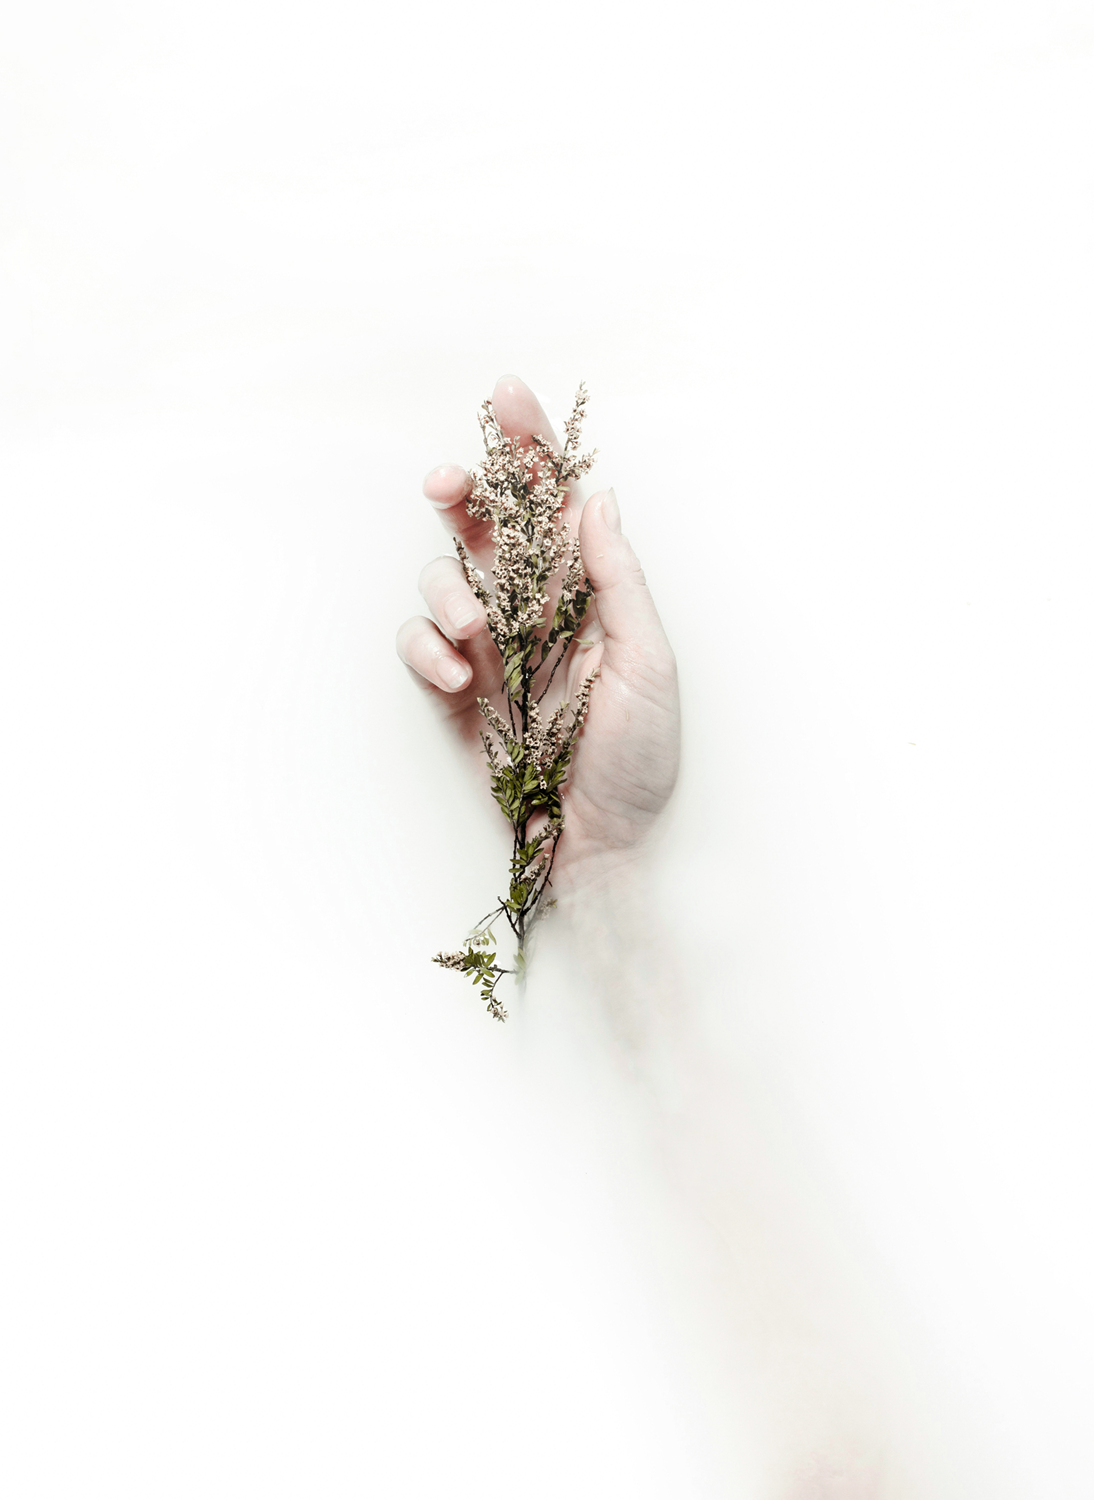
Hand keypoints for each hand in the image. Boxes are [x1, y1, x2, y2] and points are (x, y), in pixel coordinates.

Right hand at [395, 375, 679, 892]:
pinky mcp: (454, 687)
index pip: (555, 501)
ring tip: (472, 630)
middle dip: (461, 489)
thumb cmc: (638, 759)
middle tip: (445, 483)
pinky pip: (417, 642)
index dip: (531, 446)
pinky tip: (452, 676)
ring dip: (446, 587)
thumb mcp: (648, 664)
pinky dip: (423, 648)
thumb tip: (596, 499)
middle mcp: (534, 605)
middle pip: (485, 521)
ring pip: (442, 574)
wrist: (599, 843)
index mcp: (588, 589)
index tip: (507, 395)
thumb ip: (618, 580)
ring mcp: (489, 645)